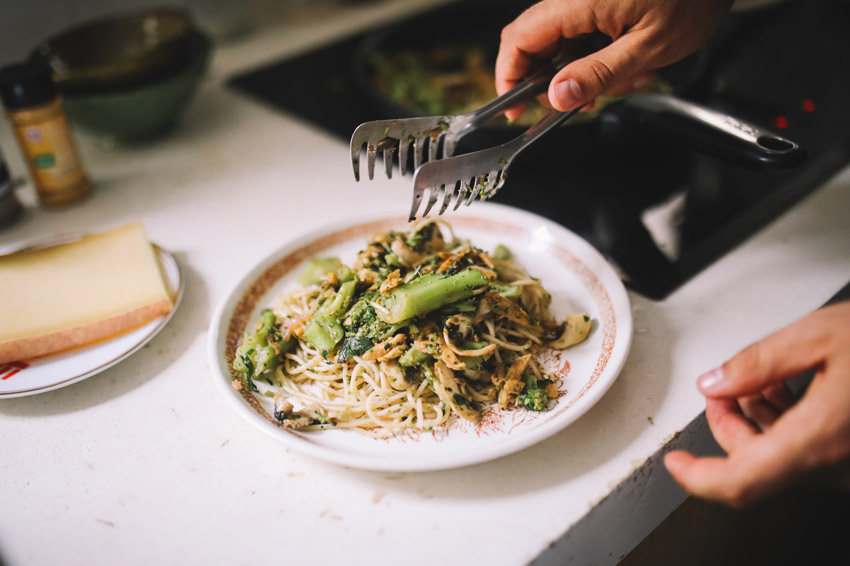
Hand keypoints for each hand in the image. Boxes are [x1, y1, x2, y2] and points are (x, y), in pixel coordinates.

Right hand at [495, 0, 733, 119]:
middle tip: (577, 105)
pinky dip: (599, 56)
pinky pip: (584, 33)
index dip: (509, 76)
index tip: (513, 108)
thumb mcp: (648, 48)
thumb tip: (557, 97)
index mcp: (579, 0)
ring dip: (584, 72)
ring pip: (562, 43)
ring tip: (625, 81)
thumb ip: (597, 74)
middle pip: (535, 43)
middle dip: (553, 81)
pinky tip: (631, 66)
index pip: (519, 39)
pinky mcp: (601, 1)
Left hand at [664, 301, 849, 507]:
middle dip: (726, 427)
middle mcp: (838, 465)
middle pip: (756, 466)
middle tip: (719, 389)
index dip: (698, 478)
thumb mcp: (819, 335)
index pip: (740, 482)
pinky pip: (810, 452)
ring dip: (756, 423)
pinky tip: (785, 388)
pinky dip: (787, 424)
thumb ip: (757, 362)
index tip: (675, 464)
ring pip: (782, 459)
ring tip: (752, 380)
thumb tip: (715, 381)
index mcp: (820, 440)